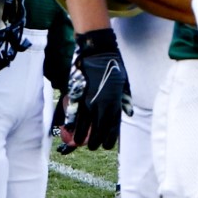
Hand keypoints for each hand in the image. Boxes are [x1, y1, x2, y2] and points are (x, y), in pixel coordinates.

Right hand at [64, 29, 131, 150]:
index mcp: (114, 104)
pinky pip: (73, 114)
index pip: (113, 129)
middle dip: (95, 141)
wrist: (97, 52)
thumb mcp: (124, 84)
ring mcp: (88, 101)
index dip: (109, 140)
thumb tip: (128, 113)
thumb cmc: (113, 67)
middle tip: (92, 145)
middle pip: (98, 131)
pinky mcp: (77, 95)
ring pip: (84, 126)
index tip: (106, 145)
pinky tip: (69, 130)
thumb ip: (125, 100)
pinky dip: (71, 124)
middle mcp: (102, 105)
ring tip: (78, 142)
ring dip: (81, 136)